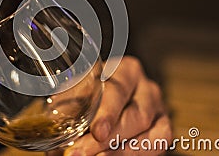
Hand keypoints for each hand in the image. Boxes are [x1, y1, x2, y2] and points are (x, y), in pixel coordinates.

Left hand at [47, 56, 171, 155]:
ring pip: (150, 133)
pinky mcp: (164, 128)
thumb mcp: (78, 91)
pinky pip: (157, 144)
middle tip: (83, 152)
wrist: (109, 101)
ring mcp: (158, 108)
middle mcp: (146, 87)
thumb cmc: (90, 92)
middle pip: (136, 115)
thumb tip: (55, 124)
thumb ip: (70, 103)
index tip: (96, 131)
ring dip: (121, 151)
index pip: (118, 89)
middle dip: (110, 138)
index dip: (107, 112)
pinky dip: (136, 154)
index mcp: (125, 70)